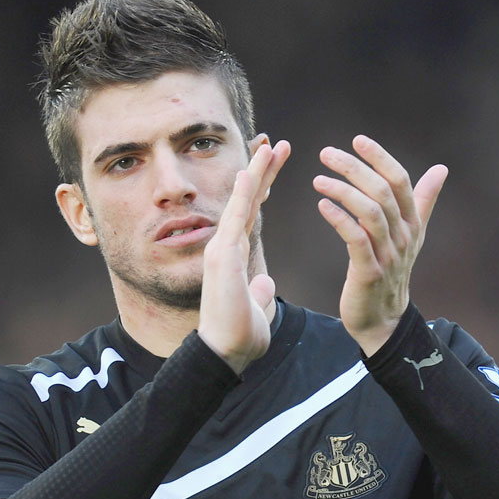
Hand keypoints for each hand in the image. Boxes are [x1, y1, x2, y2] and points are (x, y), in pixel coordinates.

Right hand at [198, 139, 290, 373]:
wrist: (225, 353)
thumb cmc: (239, 335)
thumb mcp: (257, 308)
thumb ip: (259, 292)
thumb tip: (265, 282)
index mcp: (235, 258)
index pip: (251, 214)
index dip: (263, 189)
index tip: (274, 167)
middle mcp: (226, 248)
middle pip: (247, 201)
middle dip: (262, 172)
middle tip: (277, 145)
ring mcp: (222, 250)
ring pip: (241, 203)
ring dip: (256, 173)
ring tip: (271, 146)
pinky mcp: (222, 257)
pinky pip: (235, 219)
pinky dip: (242, 194)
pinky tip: (250, 171)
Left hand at [313, 136, 447, 355]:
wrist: (383, 319)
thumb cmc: (391, 273)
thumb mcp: (411, 235)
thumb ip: (423, 201)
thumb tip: (441, 169)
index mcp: (412, 223)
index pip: (400, 181)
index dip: (380, 158)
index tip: (358, 140)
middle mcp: (403, 236)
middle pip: (383, 192)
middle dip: (355, 168)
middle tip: (327, 153)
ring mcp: (388, 255)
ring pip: (370, 213)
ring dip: (343, 191)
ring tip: (319, 179)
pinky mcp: (369, 272)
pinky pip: (355, 239)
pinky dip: (339, 219)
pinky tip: (322, 205)